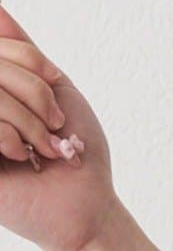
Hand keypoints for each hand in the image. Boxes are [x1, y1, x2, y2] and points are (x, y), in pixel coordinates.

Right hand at [0, 0, 120, 250]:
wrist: (86, 206)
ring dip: (28, 120)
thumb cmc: (75, 152)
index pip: (1, 45)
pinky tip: (22, 158)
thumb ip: (21, 51)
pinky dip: (8, 136)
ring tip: (44, 148)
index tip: (54, 92)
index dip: (30, 64)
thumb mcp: (57, 90)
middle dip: (34, 94)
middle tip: (55, 127)